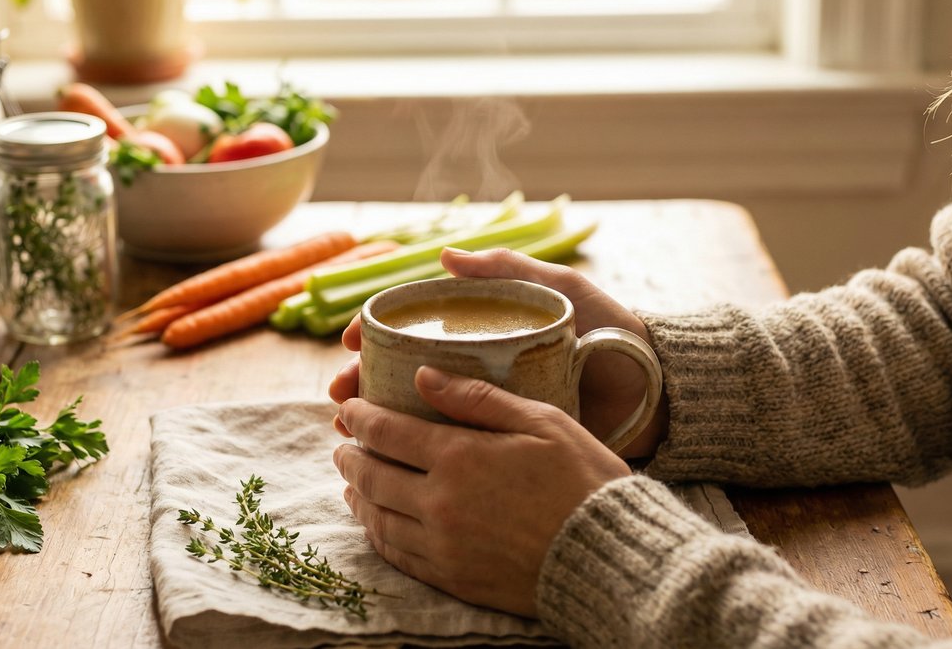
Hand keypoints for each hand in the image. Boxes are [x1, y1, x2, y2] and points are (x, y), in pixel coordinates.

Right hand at [328, 247, 667, 458]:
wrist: (659, 387)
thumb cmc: (612, 329)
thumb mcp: (561, 287)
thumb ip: (510, 267)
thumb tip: (446, 254)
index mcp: (485, 329)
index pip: (415, 328)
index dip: (375, 334)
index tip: (348, 343)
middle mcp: (478, 369)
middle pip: (404, 374)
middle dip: (363, 384)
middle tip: (341, 399)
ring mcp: (489, 408)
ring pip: (418, 415)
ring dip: (378, 421)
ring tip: (350, 430)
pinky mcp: (506, 445)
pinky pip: (453, 448)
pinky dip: (417, 454)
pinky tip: (389, 463)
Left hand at [333, 366, 630, 615]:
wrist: (608, 556)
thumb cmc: (584, 479)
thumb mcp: (541, 420)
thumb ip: (478, 396)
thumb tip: (422, 374)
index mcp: (459, 455)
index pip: (387, 431)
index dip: (361, 417)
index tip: (349, 408)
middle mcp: (439, 501)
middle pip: (371, 475)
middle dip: (351, 455)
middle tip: (343, 444)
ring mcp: (442, 544)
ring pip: (377, 517)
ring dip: (357, 495)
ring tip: (351, 482)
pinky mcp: (451, 576)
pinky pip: (397, 554)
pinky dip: (377, 534)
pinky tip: (377, 523)